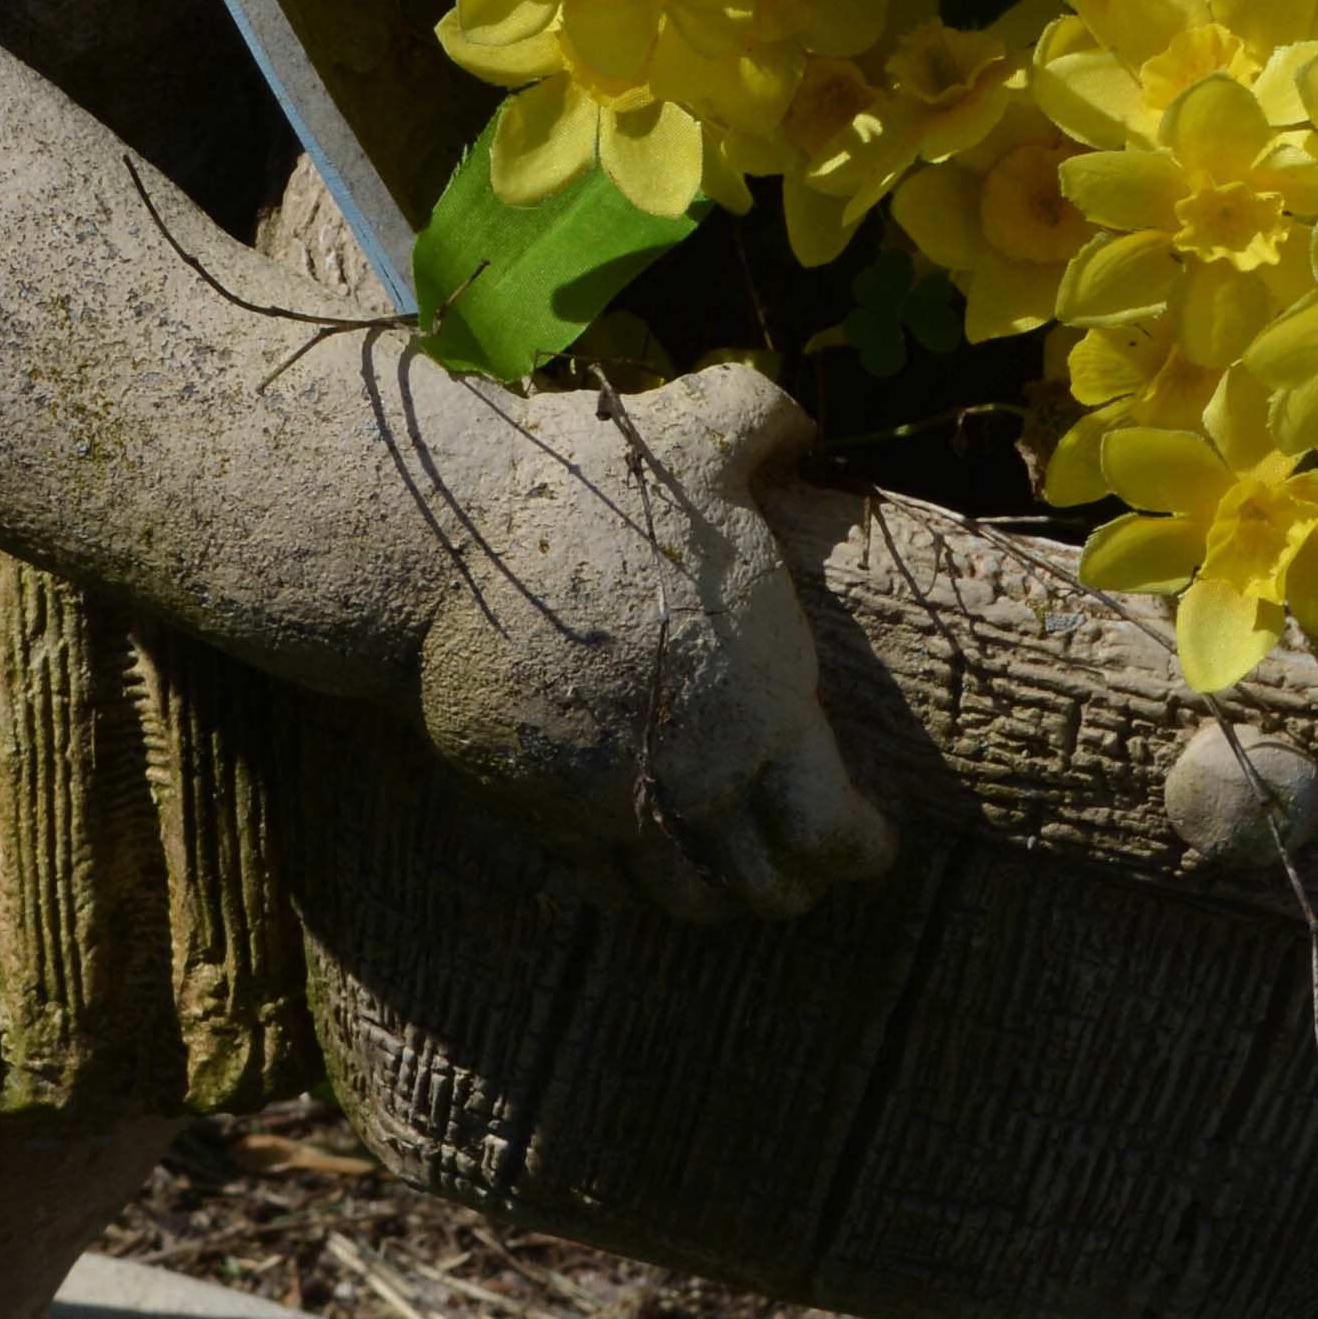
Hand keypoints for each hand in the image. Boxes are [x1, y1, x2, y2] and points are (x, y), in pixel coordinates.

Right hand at [404, 357, 894, 925]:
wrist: (448, 539)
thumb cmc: (588, 486)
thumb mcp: (698, 430)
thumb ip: (763, 421)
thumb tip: (809, 422)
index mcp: (762, 705)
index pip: (832, 830)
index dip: (859, 849)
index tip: (869, 845)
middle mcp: (697, 772)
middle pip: (765, 883)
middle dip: (794, 884)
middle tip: (805, 874)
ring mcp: (611, 800)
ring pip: (683, 895)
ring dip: (718, 897)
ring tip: (733, 884)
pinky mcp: (537, 808)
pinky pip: (604, 884)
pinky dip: (637, 889)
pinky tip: (647, 864)